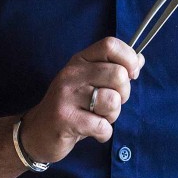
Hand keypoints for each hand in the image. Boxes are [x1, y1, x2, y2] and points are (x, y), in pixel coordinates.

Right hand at [20, 37, 144, 164]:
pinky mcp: (65, 119)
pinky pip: (103, 125)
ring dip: (112, 115)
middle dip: (124, 94)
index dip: (129, 59)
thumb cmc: (71, 106)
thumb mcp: (89, 81)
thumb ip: (113, 69)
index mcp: (80, 60)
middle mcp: (72, 73)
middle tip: (110, 103)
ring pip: (113, 101)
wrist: (37, 132)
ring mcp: (66, 95)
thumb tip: (139, 59)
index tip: (131, 75)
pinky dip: (104, 133)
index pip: (110, 45)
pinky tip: (93, 132)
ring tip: (98, 118)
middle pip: (118, 74)